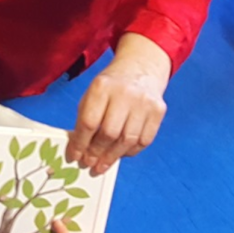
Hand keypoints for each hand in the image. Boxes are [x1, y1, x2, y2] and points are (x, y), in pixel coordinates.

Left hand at [66, 33, 170, 174]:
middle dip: (97, 153)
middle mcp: (125, 93)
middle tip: (89, 163)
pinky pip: (143, 141)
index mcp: (102, 87)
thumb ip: (84, 121)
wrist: (140, 67)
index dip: (80, 144)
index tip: (75, 157)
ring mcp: (144, 102)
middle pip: (109, 133)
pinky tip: (120, 154)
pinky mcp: (158, 110)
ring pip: (127, 140)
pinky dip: (130, 152)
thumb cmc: (110, 88)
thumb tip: (79, 151)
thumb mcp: (91, 96)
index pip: (88, 122)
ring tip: (102, 165)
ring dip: (112, 157)